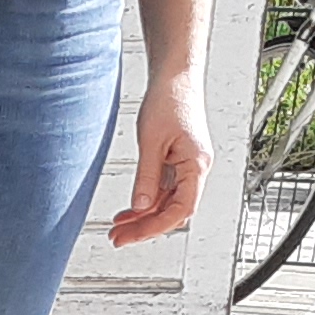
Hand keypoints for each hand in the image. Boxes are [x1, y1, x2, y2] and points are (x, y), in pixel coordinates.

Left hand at [109, 67, 210, 246]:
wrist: (175, 76)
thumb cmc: (170, 99)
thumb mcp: (151, 141)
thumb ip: (147, 177)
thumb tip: (140, 206)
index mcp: (197, 164)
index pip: (182, 210)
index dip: (156, 227)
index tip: (132, 236)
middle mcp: (196, 168)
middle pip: (173, 211)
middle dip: (145, 227)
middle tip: (117, 238)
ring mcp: (187, 166)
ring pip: (167, 203)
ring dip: (143, 217)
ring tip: (117, 228)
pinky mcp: (177, 162)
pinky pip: (163, 190)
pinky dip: (146, 202)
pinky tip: (128, 210)